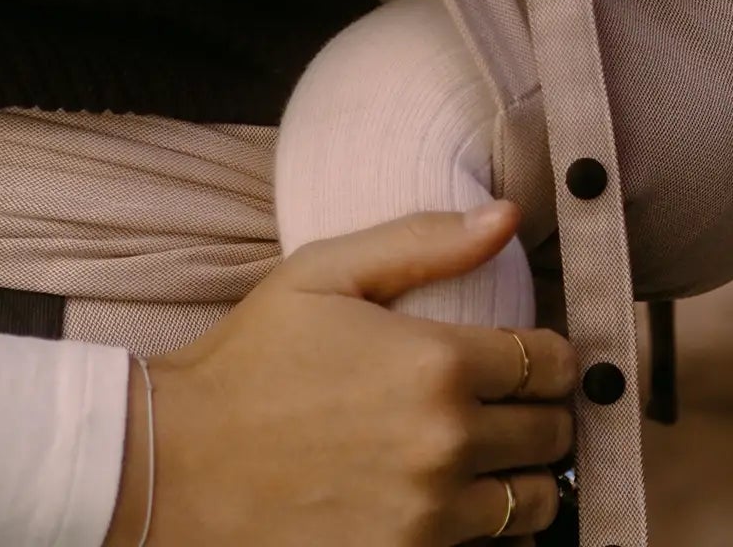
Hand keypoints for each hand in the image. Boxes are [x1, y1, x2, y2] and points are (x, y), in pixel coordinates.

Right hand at [103, 203, 575, 546]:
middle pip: (552, 433)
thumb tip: (508, 217)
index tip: (528, 352)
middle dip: (541, 411)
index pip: (550, 362)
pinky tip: (453, 497)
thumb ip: (423, 241)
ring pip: (533, 502)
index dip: (548, 353)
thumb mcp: (324, 273)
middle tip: (508, 399)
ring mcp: (431, 517)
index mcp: (437, 363)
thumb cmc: (251, 358)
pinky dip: (487, 525)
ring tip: (488, 452)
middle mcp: (447, 444)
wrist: (180, 463)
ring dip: (523, 474)